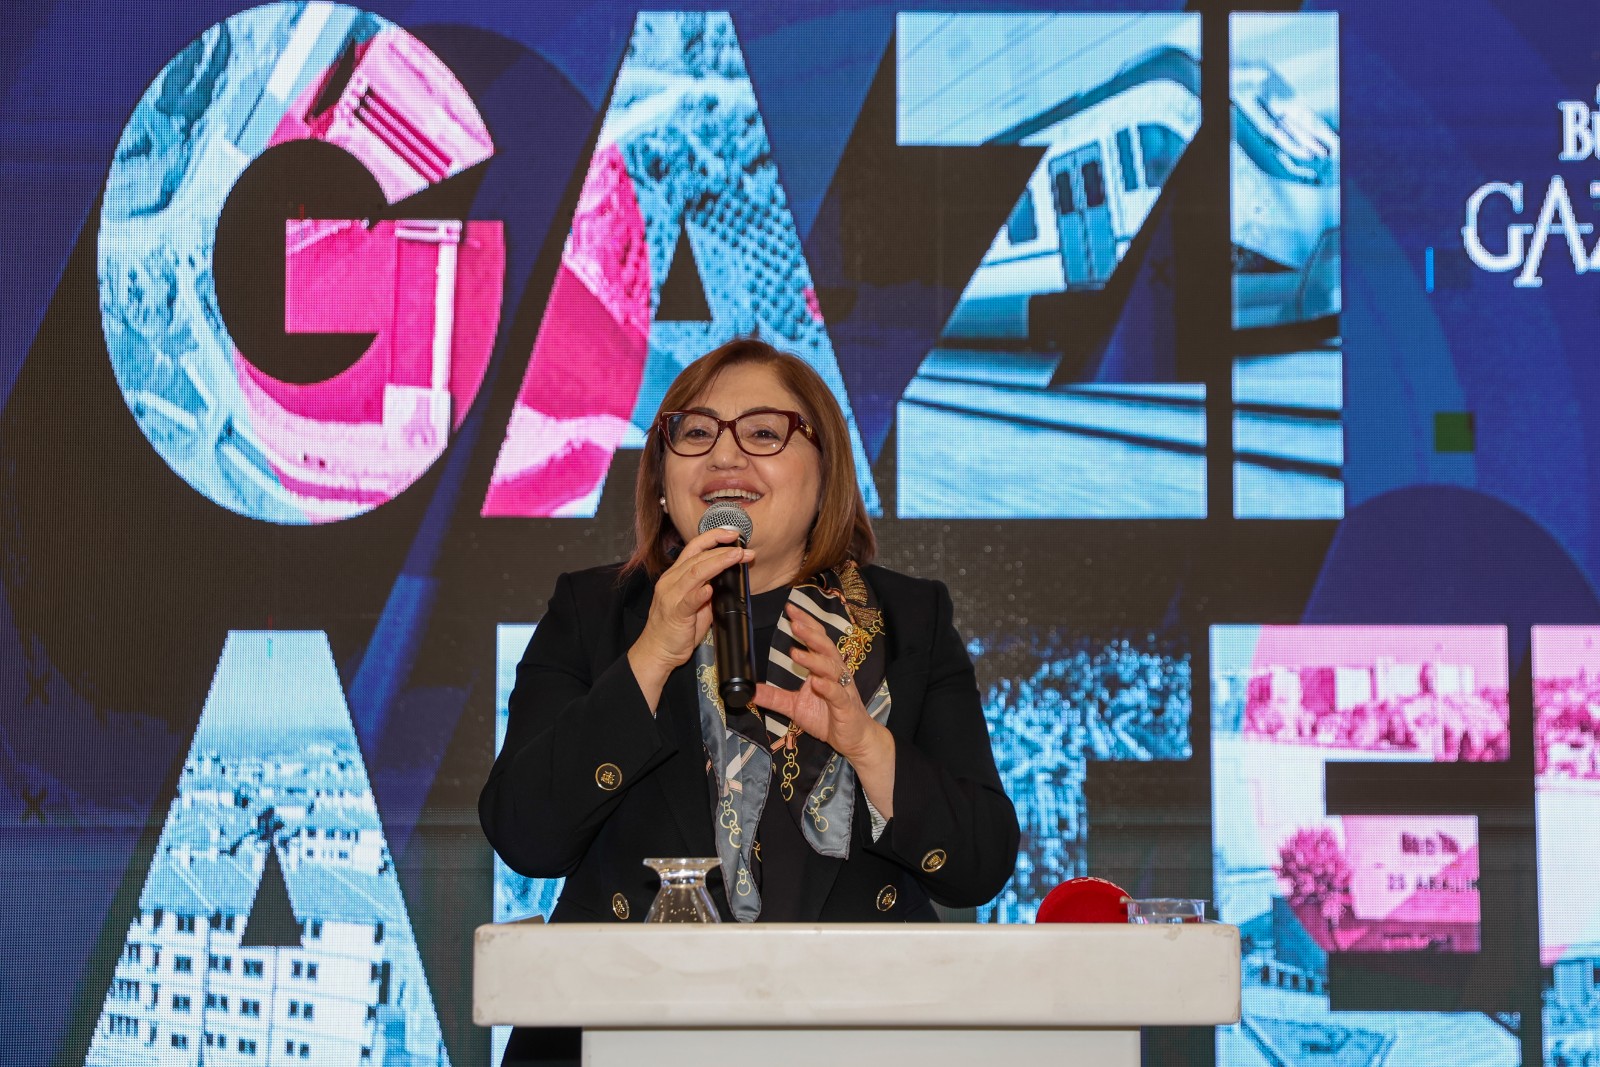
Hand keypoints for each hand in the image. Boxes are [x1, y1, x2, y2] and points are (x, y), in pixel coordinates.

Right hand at [628, 528, 753, 706]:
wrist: (657, 650)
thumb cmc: (677, 627)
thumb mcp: (695, 602)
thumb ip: (708, 588)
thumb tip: (728, 577)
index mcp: (675, 575)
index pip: (694, 548)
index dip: (713, 537)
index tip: (733, 534)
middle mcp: (671, 581)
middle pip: (698, 557)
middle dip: (724, 550)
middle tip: (745, 550)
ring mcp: (671, 596)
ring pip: (695, 573)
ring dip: (718, 562)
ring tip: (736, 557)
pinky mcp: (674, 614)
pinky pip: (687, 600)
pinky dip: (700, 593)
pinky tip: (710, 589)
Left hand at [755, 605, 882, 762]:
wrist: (854, 738)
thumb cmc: (828, 717)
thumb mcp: (794, 707)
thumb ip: (773, 697)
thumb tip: (749, 691)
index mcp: (824, 668)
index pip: (815, 640)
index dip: (805, 624)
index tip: (790, 610)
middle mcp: (835, 673)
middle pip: (824, 647)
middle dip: (810, 634)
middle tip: (794, 623)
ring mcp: (842, 688)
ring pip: (830, 668)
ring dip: (814, 659)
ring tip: (796, 652)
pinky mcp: (846, 706)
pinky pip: (837, 694)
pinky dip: (828, 687)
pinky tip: (817, 682)